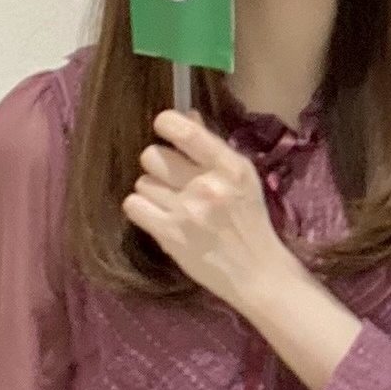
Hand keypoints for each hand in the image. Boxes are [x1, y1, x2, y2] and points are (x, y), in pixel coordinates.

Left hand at [122, 111, 294, 314]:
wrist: (257, 273)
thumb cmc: (250, 223)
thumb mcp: (243, 181)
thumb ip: (212, 149)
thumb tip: (185, 116)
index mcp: (232, 168)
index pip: (186, 130)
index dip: (166, 123)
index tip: (164, 126)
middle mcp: (208, 185)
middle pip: (153, 155)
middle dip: (159, 165)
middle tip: (173, 180)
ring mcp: (187, 211)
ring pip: (142, 181)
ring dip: (152, 191)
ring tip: (172, 205)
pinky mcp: (169, 234)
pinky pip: (133, 205)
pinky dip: (142, 209)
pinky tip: (158, 216)